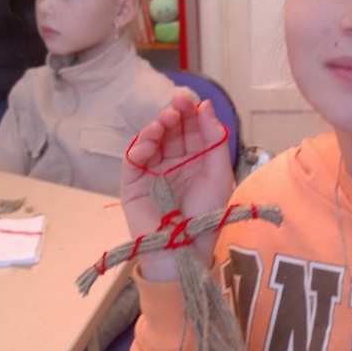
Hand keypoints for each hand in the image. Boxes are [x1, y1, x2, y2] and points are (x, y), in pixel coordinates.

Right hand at [120, 91, 233, 278]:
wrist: (186, 249)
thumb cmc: (205, 214)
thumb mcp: (218, 174)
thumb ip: (214, 140)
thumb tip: (207, 106)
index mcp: (195, 159)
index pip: (190, 129)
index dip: (190, 113)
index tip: (191, 101)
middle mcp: (172, 162)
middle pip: (170, 131)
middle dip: (173, 116)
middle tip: (176, 107)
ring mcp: (152, 171)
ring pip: (150, 141)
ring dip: (155, 128)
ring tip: (163, 122)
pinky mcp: (133, 183)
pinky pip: (133, 160)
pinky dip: (139, 147)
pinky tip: (150, 142)